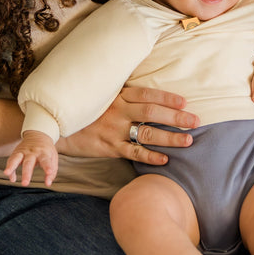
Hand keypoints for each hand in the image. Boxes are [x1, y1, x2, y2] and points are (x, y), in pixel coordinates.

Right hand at [4, 130, 57, 186]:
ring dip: (11, 166)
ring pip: (16, 158)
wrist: (38, 135)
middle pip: (28, 162)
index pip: (46, 160)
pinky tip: (11, 178)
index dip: (48, 166)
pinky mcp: (16, 152)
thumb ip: (52, 171)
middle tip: (25, 184)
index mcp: (43, 152)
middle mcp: (32, 152)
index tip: (49, 173)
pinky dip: (10, 169)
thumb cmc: (46, 149)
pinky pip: (11, 160)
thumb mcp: (53, 157)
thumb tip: (48, 183)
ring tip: (7, 173)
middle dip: (26, 173)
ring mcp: (23, 151)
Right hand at [56, 86, 199, 165]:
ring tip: (188, 140)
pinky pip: (133, 152)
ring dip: (169, 137)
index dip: (167, 97)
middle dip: (176, 117)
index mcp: (117, 95)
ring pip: (146, 132)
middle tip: (196, 121)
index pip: (147, 94)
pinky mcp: (108, 147)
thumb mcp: (103, 97)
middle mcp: (117, 111)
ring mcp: (113, 130)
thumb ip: (124, 96)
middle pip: (152, 112)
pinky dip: (149, 157)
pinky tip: (165, 160)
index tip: (185, 102)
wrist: (57, 128)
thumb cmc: (86, 111)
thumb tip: (149, 95)